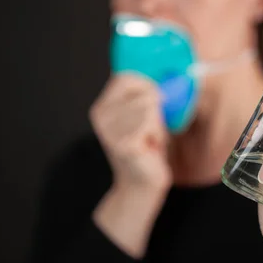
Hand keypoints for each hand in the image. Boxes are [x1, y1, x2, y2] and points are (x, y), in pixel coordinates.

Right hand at [90, 73, 171, 191]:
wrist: (141, 184)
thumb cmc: (146, 147)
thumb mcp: (141, 115)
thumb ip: (144, 95)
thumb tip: (161, 79)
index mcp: (101, 107)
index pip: (124, 77)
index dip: (145, 84)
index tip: (154, 100)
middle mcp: (100, 117)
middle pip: (143, 93)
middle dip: (156, 110)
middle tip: (149, 130)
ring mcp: (110, 131)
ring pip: (150, 107)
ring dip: (158, 124)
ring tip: (149, 139)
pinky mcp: (124, 143)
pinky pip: (153, 124)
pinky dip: (158, 135)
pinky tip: (149, 147)